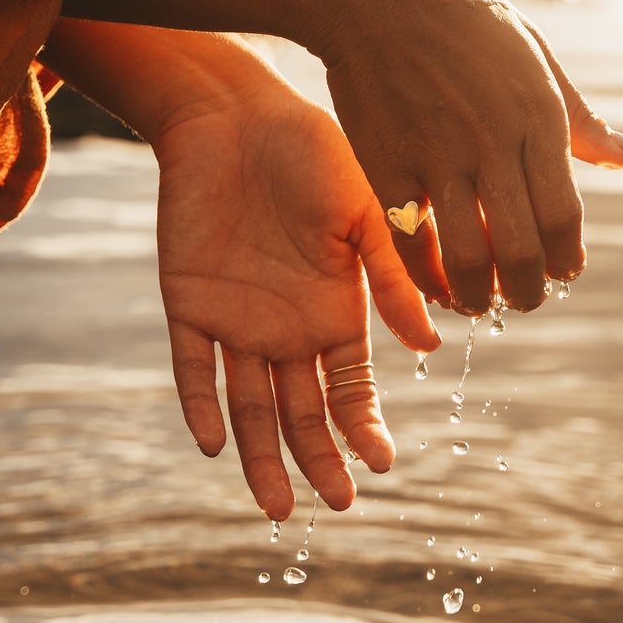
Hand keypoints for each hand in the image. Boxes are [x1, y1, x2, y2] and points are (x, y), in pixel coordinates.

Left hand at [152, 75, 440, 520]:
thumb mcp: (363, 216)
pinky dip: (202, 405)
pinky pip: (192, 367)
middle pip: (300, 411)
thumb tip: (433, 346)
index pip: (349, 387)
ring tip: (278, 508)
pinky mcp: (188, 301)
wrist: (235, 114)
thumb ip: (393, 281)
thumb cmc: (312, 151)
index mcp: (335, 307)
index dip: (362, 427)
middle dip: (317, 460)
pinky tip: (214, 445)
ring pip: (248, 406)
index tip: (380, 466)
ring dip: (262, 456)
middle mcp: (286, 325)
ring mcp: (236, 318)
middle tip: (337, 506)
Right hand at [321, 0, 622, 315]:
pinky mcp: (387, 165)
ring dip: (478, 296)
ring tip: (479, 302)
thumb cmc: (465, 18)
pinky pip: (410, 243)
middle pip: (521, 250)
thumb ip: (581, 120)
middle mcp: (493, 143)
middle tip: (524, 299)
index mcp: (537, 116)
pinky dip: (425, 278)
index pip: (564, 217)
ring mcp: (438, 157)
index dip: (567, 260)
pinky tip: (434, 283)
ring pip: (467, 257)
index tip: (563, 271)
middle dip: (528, 292)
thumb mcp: (536, 57)